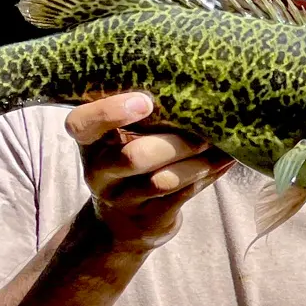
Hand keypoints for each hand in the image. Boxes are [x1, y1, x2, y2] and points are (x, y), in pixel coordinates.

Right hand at [66, 93, 230, 250]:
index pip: (80, 125)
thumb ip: (141, 116)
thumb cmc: (128, 164)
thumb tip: (194, 81)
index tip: (145, 101)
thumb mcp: (120, 139)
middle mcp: (99, 174)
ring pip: (163, 181)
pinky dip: (208, 174)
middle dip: (174, 143)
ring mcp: (123, 201)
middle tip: (202, 129)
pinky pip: (182, 195)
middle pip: (133, 157)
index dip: (109, 112)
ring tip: (219, 146)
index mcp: (89, 144)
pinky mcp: (150, 219)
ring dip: (197, 162)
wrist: (121, 224)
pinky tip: (225, 160)